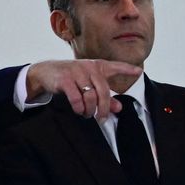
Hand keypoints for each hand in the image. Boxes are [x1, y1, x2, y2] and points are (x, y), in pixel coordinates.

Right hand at [26, 59, 141, 120]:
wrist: (46, 71)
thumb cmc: (71, 78)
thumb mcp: (88, 84)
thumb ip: (104, 96)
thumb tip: (119, 108)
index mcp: (97, 66)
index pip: (114, 66)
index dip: (127, 69)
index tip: (138, 72)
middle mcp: (88, 67)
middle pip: (103, 91)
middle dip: (104, 108)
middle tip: (102, 119)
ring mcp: (76, 72)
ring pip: (90, 96)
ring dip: (90, 110)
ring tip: (88, 114)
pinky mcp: (65, 80)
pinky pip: (76, 98)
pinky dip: (79, 108)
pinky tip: (79, 111)